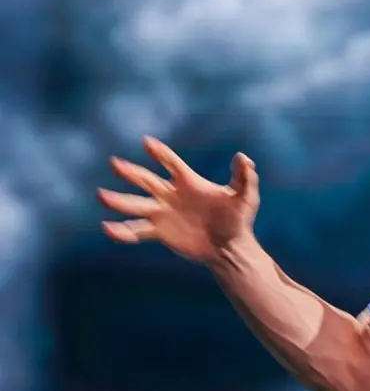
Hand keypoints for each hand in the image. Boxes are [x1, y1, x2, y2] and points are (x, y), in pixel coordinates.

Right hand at [97, 136, 259, 264]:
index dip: (160, 153)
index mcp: (189, 182)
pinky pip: (137, 231)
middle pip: (146, 180)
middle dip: (130, 172)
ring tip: (102, 196)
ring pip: (136, 205)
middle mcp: (171, 194)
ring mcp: (163, 213)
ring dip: (119, 201)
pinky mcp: (160, 232)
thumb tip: (244, 158)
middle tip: (115, 163)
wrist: (230, 247)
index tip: (147, 142)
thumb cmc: (238, 219)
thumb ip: (245, 177)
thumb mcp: (245, 197)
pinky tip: (108, 229)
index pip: (171, 162)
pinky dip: (122, 232)